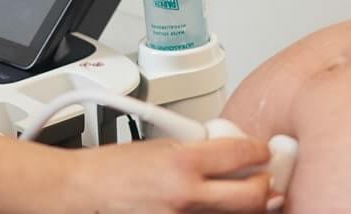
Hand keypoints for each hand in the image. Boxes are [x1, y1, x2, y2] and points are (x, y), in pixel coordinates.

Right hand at [60, 137, 275, 212]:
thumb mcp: (160, 144)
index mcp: (183, 162)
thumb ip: (196, 148)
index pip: (241, 153)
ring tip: (241, 193)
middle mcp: (186, 195)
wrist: (85, 191)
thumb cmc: (113, 168)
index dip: (259, 150)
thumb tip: (228, 152)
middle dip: (265, 185)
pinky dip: (217, 213)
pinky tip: (214, 205)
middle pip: (252, 196)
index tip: (262, 150)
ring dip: (244, 203)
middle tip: (265, 178)